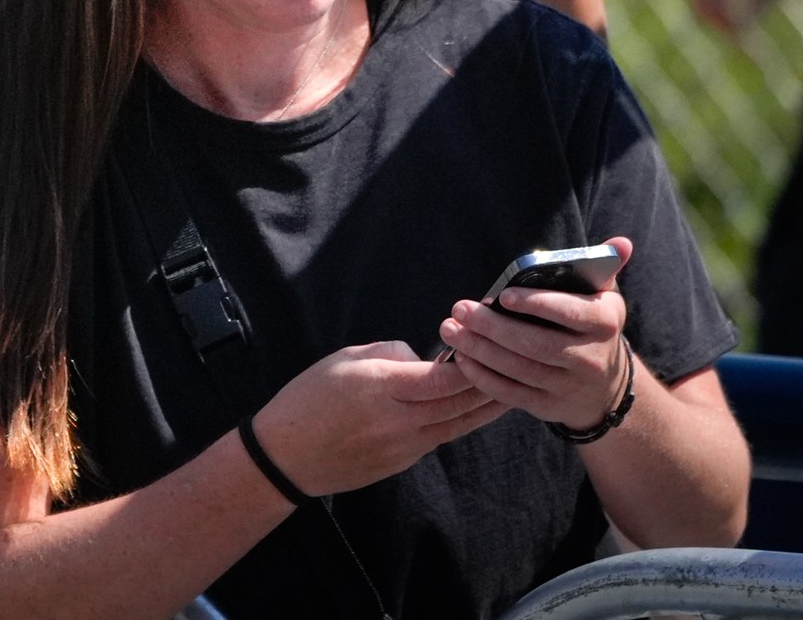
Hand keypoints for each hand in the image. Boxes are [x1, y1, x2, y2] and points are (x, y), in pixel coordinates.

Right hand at [252, 340, 502, 496]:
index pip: (440, 378)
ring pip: (457, 425)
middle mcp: (400, 421)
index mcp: (381, 388)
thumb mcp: (344, 359)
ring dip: (484, 406)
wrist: (289, 456)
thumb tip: (419, 360)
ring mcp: (406, 446)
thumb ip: (387, 354)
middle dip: (487, 382)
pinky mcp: (405, 461)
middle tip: (513, 362)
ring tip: (510, 387)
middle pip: (457, 404)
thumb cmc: (308, 397)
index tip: (485, 341)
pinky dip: (461, 419)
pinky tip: (474, 408)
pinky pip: (441, 436)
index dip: (467, 361)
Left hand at [438, 237, 632, 431]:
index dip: (537, 304)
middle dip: (493, 327)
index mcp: (604, 323)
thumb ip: (603, 266)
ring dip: (481, 350)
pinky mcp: (550, 407)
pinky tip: (462, 359)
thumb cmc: (591, 324)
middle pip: (537, 344)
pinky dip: (484, 378)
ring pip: (521, 370)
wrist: (605, 386)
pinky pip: (513, 394)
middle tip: (459, 309)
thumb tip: (621, 242)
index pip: (571, 312)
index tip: (503, 294)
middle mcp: (591, 358)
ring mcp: (570, 387)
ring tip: (451, 329)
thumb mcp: (604, 296)